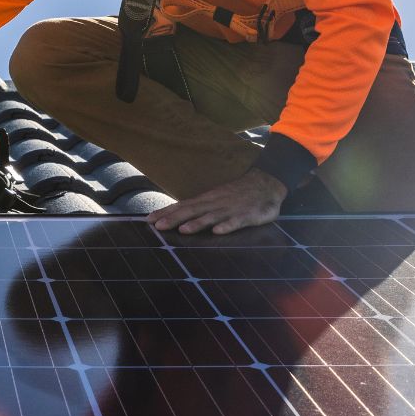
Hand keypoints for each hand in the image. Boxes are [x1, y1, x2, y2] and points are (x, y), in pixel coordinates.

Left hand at [148, 169, 286, 234]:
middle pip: (192, 211)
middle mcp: (215, 204)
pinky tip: (218, 232)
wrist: (266, 183)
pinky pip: (236, 222)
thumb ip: (200, 209)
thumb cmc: (239, 195)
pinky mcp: (247, 216)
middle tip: (157, 226)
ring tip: (183, 230)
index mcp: (207, 200)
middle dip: (174, 218)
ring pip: (211, 216)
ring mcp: (230, 209)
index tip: (148, 220)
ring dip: (197, 223)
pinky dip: (227, 226)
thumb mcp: (216, 199)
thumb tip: (179, 219)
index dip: (166, 213)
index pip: (183, 206)